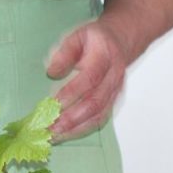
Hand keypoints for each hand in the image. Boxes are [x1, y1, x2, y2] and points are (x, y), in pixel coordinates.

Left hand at [47, 21, 128, 141]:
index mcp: (105, 59)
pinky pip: (99, 119)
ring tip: (54, 136)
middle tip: (50, 128)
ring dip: (75, 129)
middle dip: (71, 119)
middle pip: (94, 103)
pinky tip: (65, 134)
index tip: (52, 104)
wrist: (122, 40)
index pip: (89, 79)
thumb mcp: (79, 35)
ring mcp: (115, 92)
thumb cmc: (96, 39)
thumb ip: (65, 52)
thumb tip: (52, 72)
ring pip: (98, 116)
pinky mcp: (113, 101)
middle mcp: (113, 79)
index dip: (71, 93)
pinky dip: (82, 129)